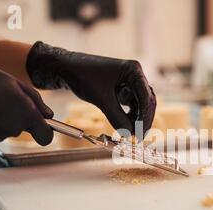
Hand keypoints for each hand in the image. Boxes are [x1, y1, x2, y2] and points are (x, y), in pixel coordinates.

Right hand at [0, 57, 53, 144]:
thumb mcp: (15, 83)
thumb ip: (36, 101)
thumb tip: (48, 114)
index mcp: (26, 115)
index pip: (45, 137)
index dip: (45, 131)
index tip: (42, 125)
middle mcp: (12, 129)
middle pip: (22, 128)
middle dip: (18, 116)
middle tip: (5, 99)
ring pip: (5, 129)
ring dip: (1, 118)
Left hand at [26, 41, 155, 136]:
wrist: (66, 69)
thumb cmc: (82, 76)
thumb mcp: (101, 99)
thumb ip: (116, 117)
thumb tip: (129, 135)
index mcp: (133, 70)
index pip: (146, 97)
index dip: (144, 117)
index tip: (140, 133)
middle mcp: (134, 74)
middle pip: (146, 101)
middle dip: (143, 120)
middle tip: (138, 137)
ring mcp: (129, 81)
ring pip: (140, 104)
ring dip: (137, 119)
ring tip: (131, 134)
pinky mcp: (122, 88)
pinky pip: (131, 104)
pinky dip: (129, 116)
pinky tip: (126, 126)